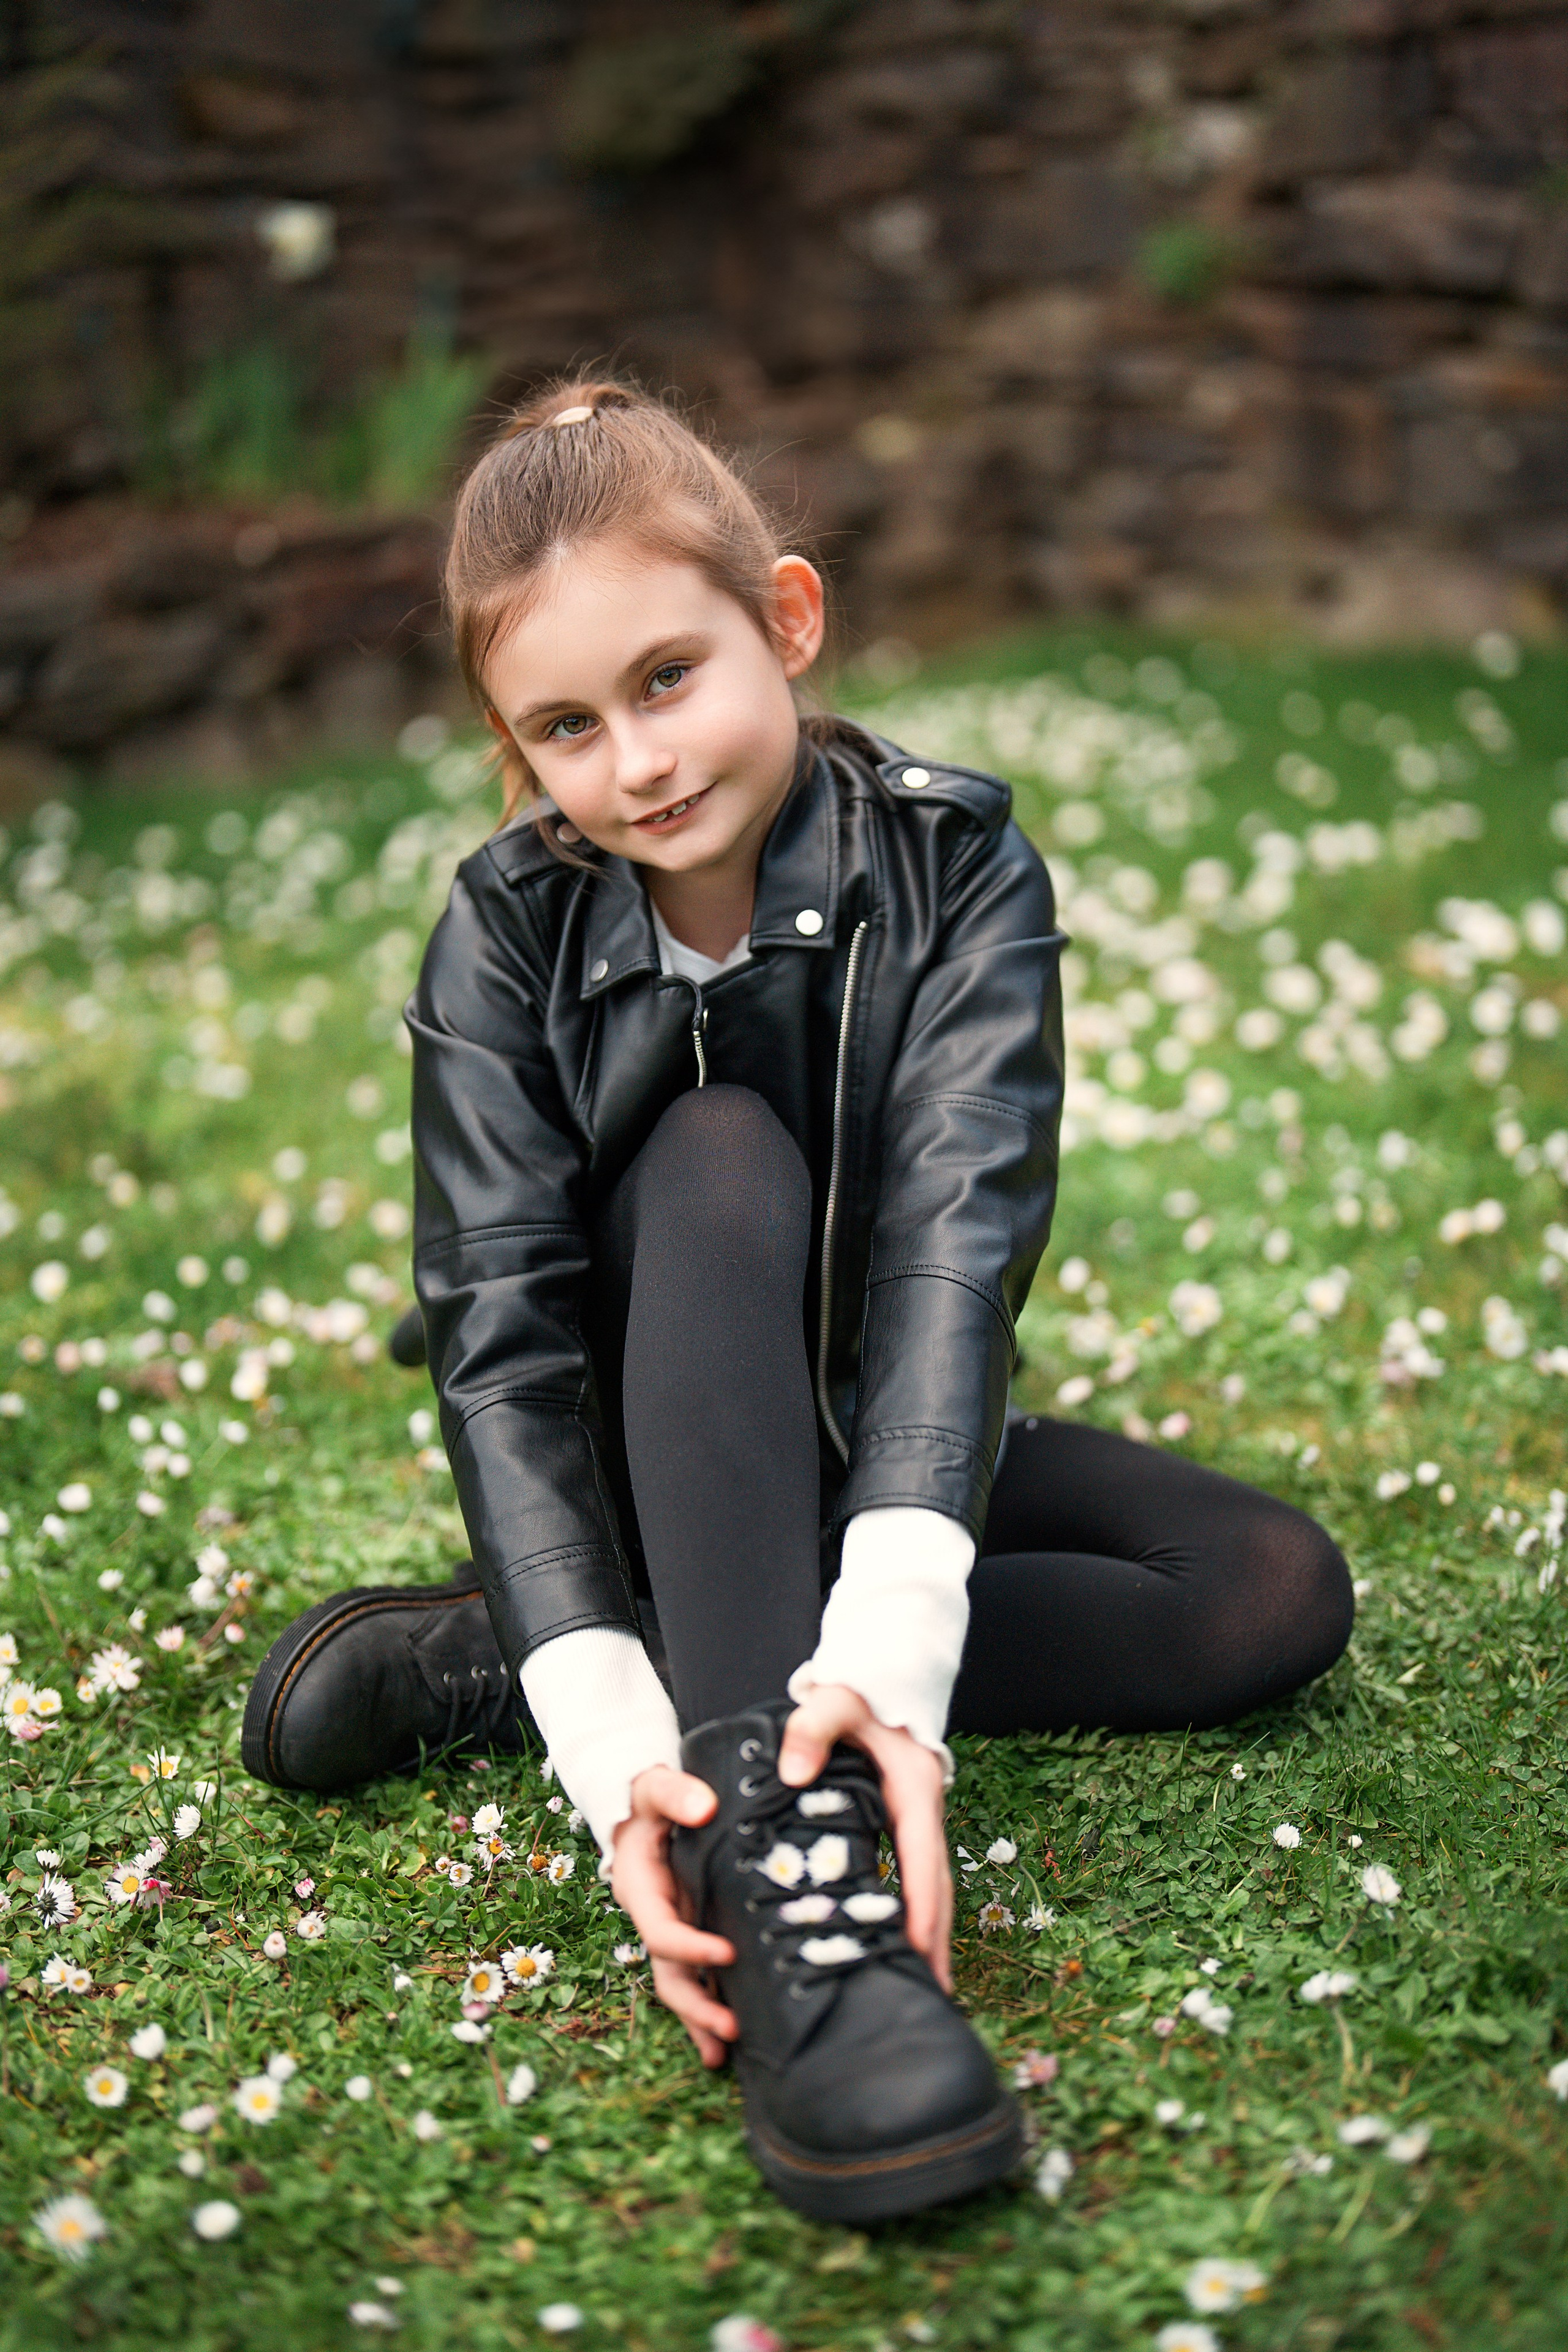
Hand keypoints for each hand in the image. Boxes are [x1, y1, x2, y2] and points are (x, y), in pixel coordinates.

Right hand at [609, 1763, 737, 2066]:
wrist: (645, 1806)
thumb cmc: (652, 1796)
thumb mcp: (655, 1787)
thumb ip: (675, 1792)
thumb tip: (704, 1806)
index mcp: (642, 1890)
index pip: (662, 1930)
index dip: (690, 1947)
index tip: (727, 1954)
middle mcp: (655, 1917)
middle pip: (669, 1973)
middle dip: (695, 2006)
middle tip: (731, 2028)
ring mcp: (674, 1927)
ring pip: (681, 1984)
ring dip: (700, 2019)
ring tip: (725, 2055)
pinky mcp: (692, 1929)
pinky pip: (698, 1974)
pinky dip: (710, 2003)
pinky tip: (732, 2037)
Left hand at [779, 1685, 952, 1992]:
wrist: (877, 1676)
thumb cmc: (858, 1692)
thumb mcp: (836, 1701)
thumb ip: (813, 1728)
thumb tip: (791, 1772)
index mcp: (913, 1791)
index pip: (922, 1858)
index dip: (921, 1907)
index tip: (916, 1953)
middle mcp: (922, 1812)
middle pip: (936, 1886)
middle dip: (934, 1942)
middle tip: (931, 1996)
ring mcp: (915, 1821)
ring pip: (928, 1887)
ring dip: (927, 1936)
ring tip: (920, 1988)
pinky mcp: (900, 1826)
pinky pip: (910, 1878)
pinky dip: (910, 1915)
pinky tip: (893, 1946)